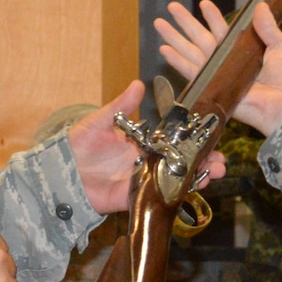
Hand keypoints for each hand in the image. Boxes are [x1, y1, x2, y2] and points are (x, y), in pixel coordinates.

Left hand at [66, 83, 226, 215]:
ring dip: (198, 177)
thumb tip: (138, 84)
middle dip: (204, 161)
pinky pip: (160, 197)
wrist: (60, 174)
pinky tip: (195, 188)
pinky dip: (178, 193)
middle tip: (221, 160)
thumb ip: (120, 106)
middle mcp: (146, 162)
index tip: (212, 135)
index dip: (193, 139)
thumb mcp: (99, 122)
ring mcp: (143, 181)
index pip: (173, 139)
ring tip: (215, 173)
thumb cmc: (77, 146)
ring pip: (176, 180)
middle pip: (181, 161)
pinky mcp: (135, 197)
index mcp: (141, 143)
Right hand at [155, 0, 281, 138]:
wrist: (281, 106)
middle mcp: (225, 59)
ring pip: (189, 50)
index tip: (203, 3)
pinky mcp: (209, 85)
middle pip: (200, 37)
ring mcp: (215, 73)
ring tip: (159, 24)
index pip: (223, 29)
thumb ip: (268, 28)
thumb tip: (261, 5)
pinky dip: (176, 61)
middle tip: (171, 7)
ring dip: (174, 38)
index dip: (212, 17)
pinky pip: (189, 71)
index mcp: (242, 49)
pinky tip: (164, 50)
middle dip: (184, 22)